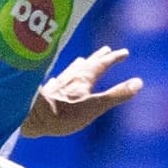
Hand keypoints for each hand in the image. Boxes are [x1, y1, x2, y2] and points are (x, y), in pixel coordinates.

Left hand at [21, 45, 143, 138]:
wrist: (28, 118)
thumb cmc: (62, 114)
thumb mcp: (94, 106)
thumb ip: (116, 95)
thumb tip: (139, 83)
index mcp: (83, 80)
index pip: (101, 65)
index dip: (113, 59)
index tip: (123, 52)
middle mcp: (69, 79)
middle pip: (86, 65)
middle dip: (98, 58)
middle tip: (106, 49)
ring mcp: (55, 86)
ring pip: (69, 71)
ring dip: (79, 65)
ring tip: (82, 60)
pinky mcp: (42, 94)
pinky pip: (54, 82)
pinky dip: (60, 78)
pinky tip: (54, 79)